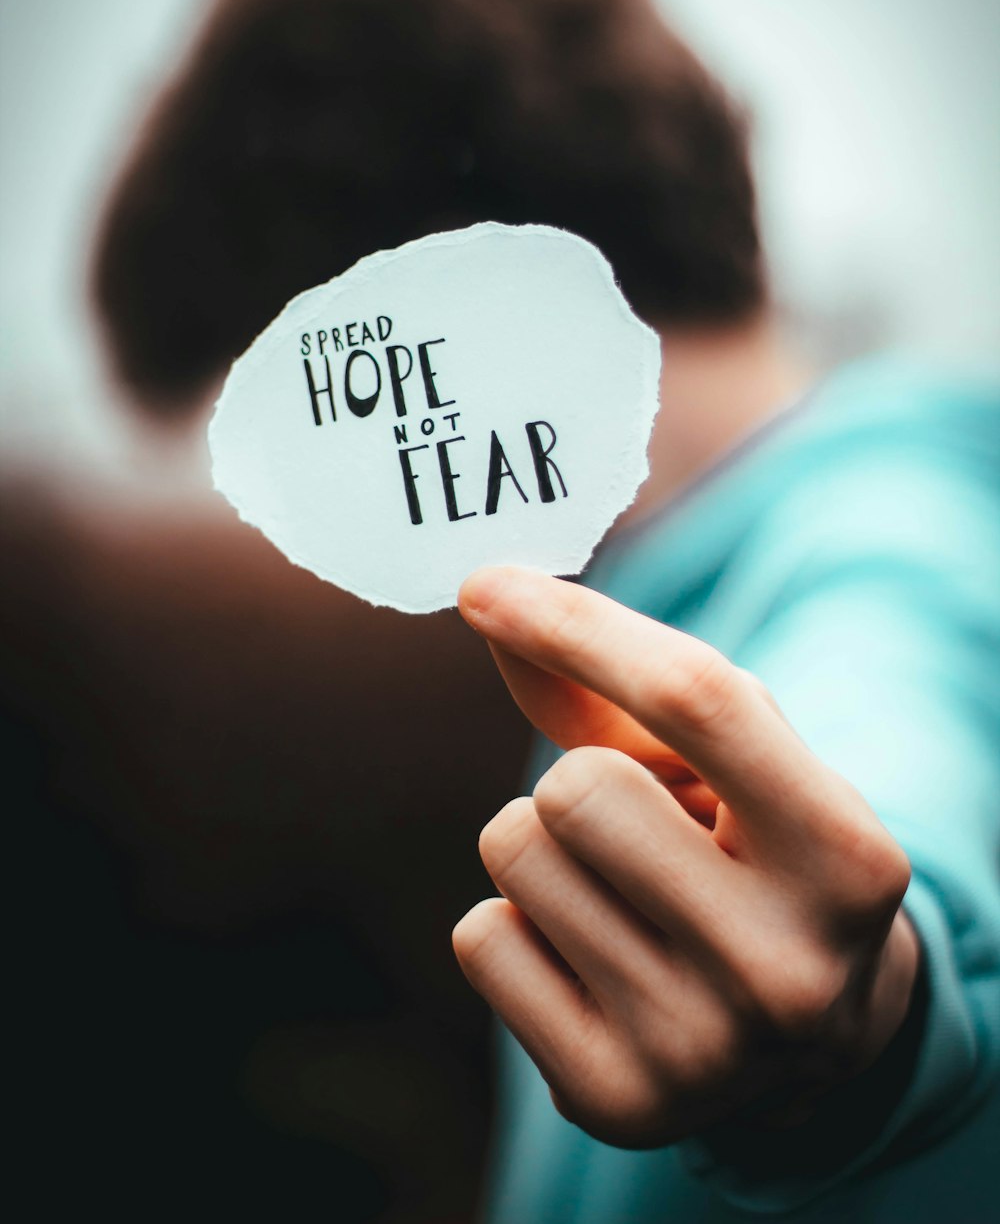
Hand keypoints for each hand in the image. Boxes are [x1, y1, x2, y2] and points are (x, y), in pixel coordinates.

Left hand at [452, 567, 918, 1147]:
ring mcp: (702, 1051)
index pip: (698, 700)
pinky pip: (482, 937)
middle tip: (633, 827)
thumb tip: (488, 598)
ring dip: (543, 849)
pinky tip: (590, 958)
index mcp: (848, 859)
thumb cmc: (753, 853)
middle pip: (575, 784)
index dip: (579, 626)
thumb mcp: (726, 762)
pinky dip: (515, 925)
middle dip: (578, 778)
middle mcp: (786, 967)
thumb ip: (610, 678)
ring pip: (516, 851)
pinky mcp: (615, 1101)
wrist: (803, 1037)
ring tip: (620, 892)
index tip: (484, 586)